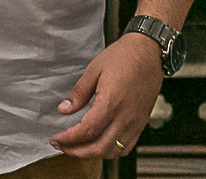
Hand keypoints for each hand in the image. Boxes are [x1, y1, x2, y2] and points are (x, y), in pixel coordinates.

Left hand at [49, 33, 162, 158]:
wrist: (149, 52)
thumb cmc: (123, 57)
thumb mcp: (94, 70)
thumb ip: (79, 93)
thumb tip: (64, 109)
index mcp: (112, 102)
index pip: (87, 131)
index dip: (69, 139)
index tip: (56, 139)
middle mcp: (126, 116)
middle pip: (99, 147)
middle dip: (77, 151)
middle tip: (62, 146)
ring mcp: (136, 122)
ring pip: (113, 151)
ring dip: (93, 154)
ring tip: (78, 147)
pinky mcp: (141, 123)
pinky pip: (126, 147)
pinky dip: (110, 151)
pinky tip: (99, 144)